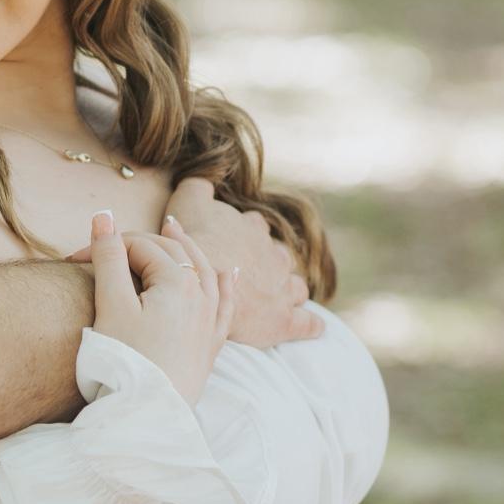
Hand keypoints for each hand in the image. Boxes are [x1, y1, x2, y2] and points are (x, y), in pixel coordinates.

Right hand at [86, 210, 235, 404]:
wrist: (147, 417)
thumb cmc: (125, 362)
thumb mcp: (111, 306)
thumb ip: (108, 257)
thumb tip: (104, 215)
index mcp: (176, 281)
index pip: (138, 247)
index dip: (104, 246)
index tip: (73, 260)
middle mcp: (200, 295)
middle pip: (171, 252)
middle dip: (138, 244)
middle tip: (106, 245)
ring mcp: (209, 320)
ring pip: (203, 269)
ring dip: (186, 247)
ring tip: (173, 229)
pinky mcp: (211, 344)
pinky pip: (224, 303)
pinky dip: (224, 282)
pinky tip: (227, 273)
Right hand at [164, 177, 321, 346]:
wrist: (197, 282)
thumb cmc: (193, 242)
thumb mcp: (188, 201)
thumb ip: (198, 185)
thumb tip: (204, 176)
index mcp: (253, 229)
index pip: (253, 227)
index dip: (241, 234)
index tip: (228, 242)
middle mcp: (273, 256)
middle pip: (278, 257)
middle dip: (269, 264)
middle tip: (250, 274)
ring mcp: (282, 288)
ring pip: (296, 287)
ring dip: (290, 291)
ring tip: (277, 299)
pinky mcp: (283, 320)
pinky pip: (306, 323)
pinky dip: (311, 324)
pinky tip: (315, 327)